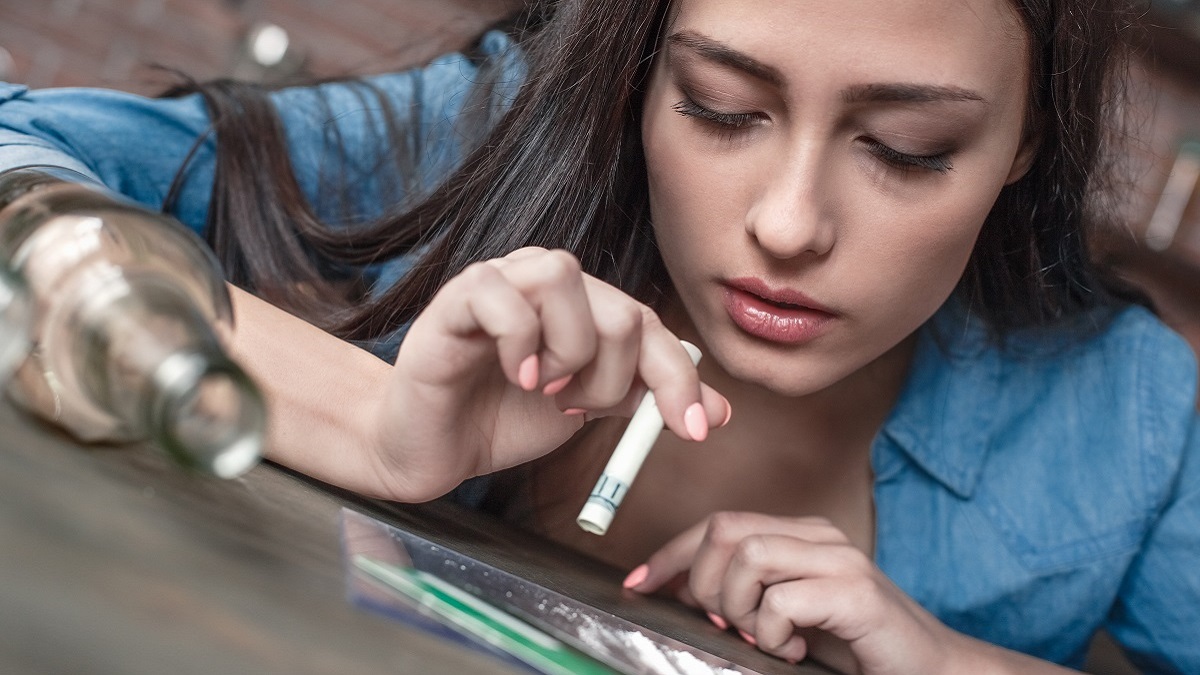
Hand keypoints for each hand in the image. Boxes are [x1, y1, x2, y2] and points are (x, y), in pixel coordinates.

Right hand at [369, 247, 729, 500]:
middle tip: (574, 408)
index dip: (678, 377)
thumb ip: (644, 399)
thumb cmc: (505, 419)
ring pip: (565, 279)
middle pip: (617, 306)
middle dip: (610, 378)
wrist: (434, 447)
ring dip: (566, 353)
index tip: (691, 431)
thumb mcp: (589, 410)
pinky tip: (514, 378)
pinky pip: (504, 296)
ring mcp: (500, 281)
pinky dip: (520, 344)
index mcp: (582, 301)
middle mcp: (545, 281)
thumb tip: (718, 412)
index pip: (649, 323)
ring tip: (542, 389)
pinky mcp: (456, 298)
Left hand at [625, 512, 972, 674]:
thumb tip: (683, 589)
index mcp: (800, 535)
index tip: (640, 583)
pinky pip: (781, 600)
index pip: (719, 524)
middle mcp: (819, 537)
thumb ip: (745, 594)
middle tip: (728, 625)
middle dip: (704, 583)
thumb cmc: (854, 646)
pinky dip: (772, 634)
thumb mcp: (786, 615)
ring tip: (764, 639)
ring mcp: (840, 560)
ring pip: (747, 558)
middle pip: (725, 530)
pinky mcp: (855, 592)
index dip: (671, 553)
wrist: (931, 671)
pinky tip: (794, 650)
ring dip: (739, 609)